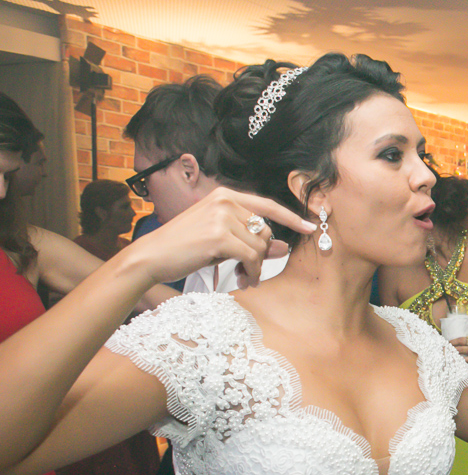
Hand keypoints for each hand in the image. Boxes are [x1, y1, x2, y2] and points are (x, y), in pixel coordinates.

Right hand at [120, 188, 314, 289]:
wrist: (151, 256)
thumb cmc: (183, 248)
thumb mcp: (220, 240)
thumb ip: (251, 240)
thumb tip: (284, 247)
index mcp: (224, 195)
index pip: (267, 205)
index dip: (291, 217)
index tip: (310, 226)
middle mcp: (225, 201)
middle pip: (266, 231)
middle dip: (263, 254)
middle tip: (249, 270)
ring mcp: (222, 217)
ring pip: (260, 246)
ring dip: (256, 267)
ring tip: (244, 276)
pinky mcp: (219, 236)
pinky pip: (251, 257)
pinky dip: (252, 272)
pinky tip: (243, 279)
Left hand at [449, 336, 467, 369]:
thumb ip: (466, 342)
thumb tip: (453, 344)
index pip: (461, 341)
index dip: (452, 342)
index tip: (446, 342)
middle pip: (460, 350)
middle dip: (451, 350)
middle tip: (444, 350)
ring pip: (462, 359)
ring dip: (455, 358)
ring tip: (448, 358)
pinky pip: (467, 364)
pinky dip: (461, 364)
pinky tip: (455, 364)